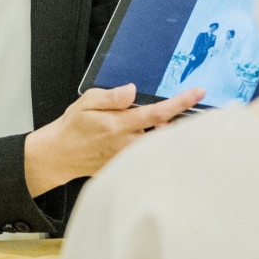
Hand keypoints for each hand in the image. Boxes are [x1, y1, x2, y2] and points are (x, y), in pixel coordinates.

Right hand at [24, 83, 202, 196]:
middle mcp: (126, 143)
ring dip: (170, 136)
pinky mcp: (126, 168)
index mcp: (119, 124)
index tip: (198, 93)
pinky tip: (159, 142)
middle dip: (182, 123)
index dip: (180, 102)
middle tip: (196, 113)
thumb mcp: (87, 101)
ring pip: (159, 147)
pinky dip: (158, 149)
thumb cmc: (73, 127)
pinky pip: (149, 158)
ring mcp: (128, 158)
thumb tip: (132, 90)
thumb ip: (112, 96)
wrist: (60, 155)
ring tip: (177, 126)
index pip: (157, 112)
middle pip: (166, 133)